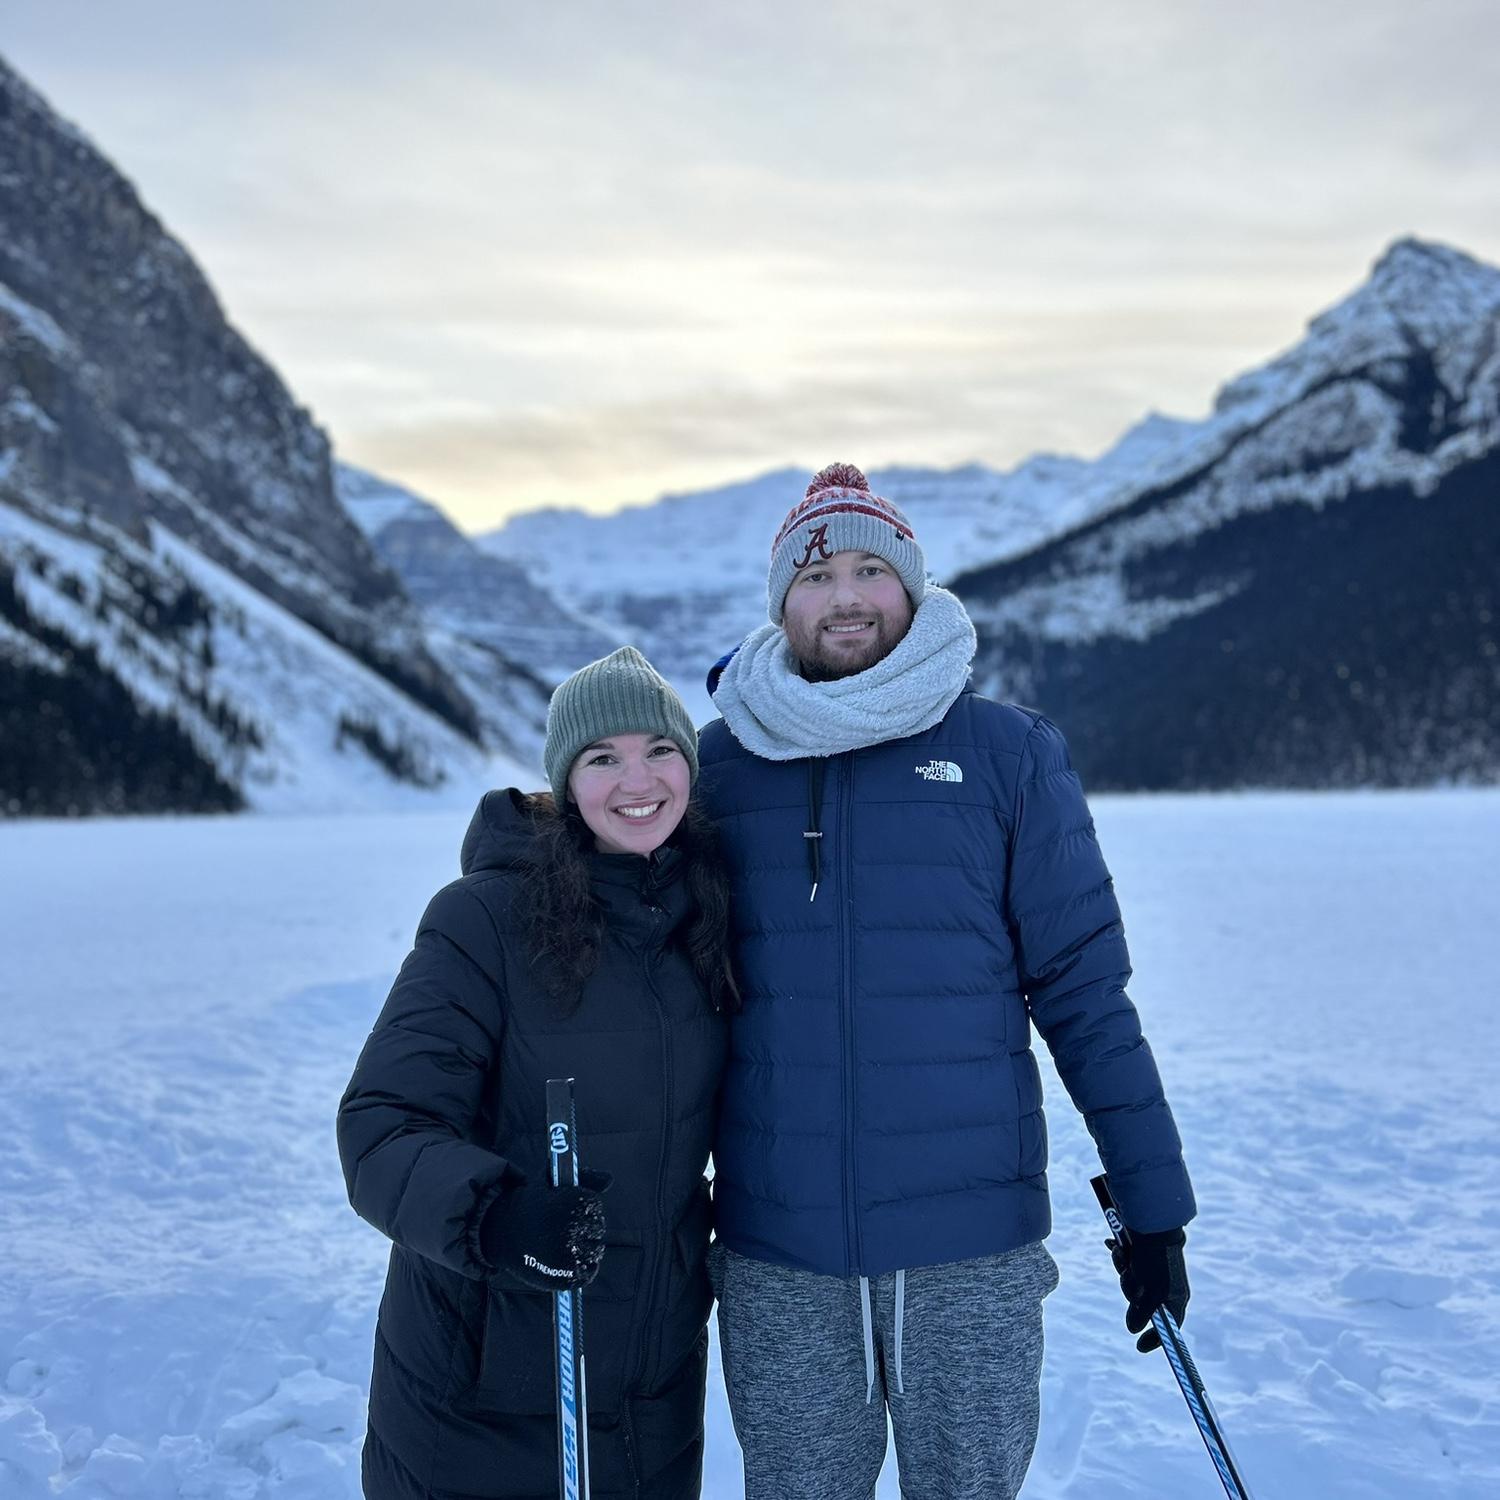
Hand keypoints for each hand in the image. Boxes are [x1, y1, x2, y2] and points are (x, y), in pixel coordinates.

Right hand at [482, 1169, 610, 1289]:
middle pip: (597, 1227)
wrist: (502, 1233)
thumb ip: (583, 1179)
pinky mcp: (565, 1275)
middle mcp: (571, 1228)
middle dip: (586, 1227)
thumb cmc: (530, 1207)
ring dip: (587, 1246)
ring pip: (596, 1249)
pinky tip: (572, 1260)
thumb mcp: (552, 1184)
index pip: (594, 1205)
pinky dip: (585, 1268)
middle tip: (567, 1228)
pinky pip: (589, 1272)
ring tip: (567, 1244)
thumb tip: (609, 1179)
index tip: (570, 1210)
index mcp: (570, 1203)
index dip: (585, 1207)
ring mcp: (568, 1254)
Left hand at [1110, 1226, 1188, 1352]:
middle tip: (1129, 1275)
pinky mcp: (1142, 1258)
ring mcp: (1153, 1272)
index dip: (1155, 1338)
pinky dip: (1121, 1259)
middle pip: (1141, 1303)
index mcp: (1176, 1297)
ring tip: (1124, 1256)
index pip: (1168, 1326)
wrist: (1151, 1221)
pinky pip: (1127, 1266)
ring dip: (1123, 1271)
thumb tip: (1132, 1329)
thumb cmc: (1155, 1259)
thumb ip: (1142, 1312)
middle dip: (1129, 1290)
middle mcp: (1165, 1286)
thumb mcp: (1150, 1292)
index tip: (1139, 1347)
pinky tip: (1116, 1247)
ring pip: (1130, 1283)